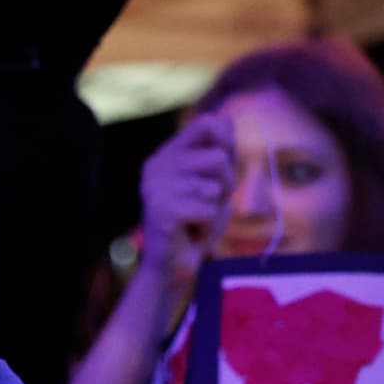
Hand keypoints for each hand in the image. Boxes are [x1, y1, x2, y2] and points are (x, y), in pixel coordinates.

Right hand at [136, 112, 235, 297]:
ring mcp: (156, 188)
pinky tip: (190, 234)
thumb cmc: (194, 225)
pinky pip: (208, 211)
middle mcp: (156, 166)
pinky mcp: (162, 211)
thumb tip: (226, 116)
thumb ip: (218, 151)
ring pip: (215, 186)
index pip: (207, 123)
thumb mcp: (212, 183)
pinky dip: (207, 228)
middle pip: (218, 157)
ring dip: (216, 208)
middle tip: (208, 204)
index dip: (228, 142)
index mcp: (165, 155)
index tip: (224, 169)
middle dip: (226, 184)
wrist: (171, 268)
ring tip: (196, 219)